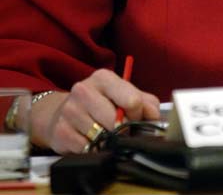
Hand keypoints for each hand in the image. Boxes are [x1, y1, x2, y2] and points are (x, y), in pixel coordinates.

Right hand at [30, 69, 159, 152]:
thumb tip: (155, 118)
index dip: (137, 116)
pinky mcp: (60, 131)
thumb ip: (146, 103)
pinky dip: (92, 150)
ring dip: (106, 142)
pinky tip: (90, 141)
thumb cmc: (101, 102)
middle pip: (116, 121)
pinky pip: (86, 150)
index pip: (132, 100)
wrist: (63, 111)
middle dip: (122, 131)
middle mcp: (84, 90)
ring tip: (104, 135)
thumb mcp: (125, 94)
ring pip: (101, 137)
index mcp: (104, 78)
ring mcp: (70, 110)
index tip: (134, 119)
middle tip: (120, 132)